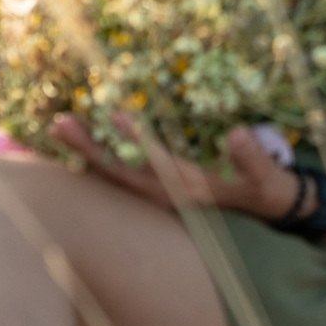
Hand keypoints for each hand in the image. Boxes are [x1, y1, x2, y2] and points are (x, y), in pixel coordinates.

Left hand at [49, 115, 308, 221]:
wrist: (267, 209)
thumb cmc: (266, 188)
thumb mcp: (265, 175)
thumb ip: (252, 157)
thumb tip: (238, 133)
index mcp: (192, 188)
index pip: (158, 164)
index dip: (137, 142)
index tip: (115, 116)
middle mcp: (168, 196)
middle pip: (120, 175)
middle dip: (90, 150)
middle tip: (60, 124)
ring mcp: (160, 196)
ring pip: (114, 178)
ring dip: (86, 154)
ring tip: (59, 129)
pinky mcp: (158, 192)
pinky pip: (119, 180)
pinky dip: (97, 164)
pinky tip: (78, 148)